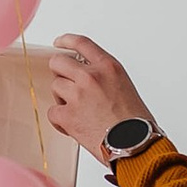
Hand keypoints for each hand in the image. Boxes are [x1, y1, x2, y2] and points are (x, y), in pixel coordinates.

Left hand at [45, 33, 149, 158]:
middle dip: (60, 73)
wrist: (135, 145)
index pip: (81, 43)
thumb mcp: (124, 86)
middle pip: (58, 62)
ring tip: (78, 111)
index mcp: (108, 67)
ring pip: (55, 86)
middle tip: (67, 86)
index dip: (66, 41)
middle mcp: (91, 76)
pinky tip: (73, 126)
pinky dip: (60, 120)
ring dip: (62, 98)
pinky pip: (52, 111)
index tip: (59, 43)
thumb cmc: (135, 122)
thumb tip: (83, 75)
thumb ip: (103, 76)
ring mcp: (77, 94)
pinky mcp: (68, 115)